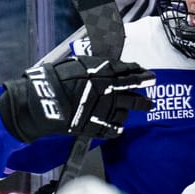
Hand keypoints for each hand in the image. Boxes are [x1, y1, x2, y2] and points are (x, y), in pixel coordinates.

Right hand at [0, 55, 154, 142]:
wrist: (44, 100)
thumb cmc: (57, 77)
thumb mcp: (79, 63)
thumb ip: (98, 66)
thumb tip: (110, 66)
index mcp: (106, 73)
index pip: (131, 72)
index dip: (141, 74)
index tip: (148, 75)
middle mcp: (111, 91)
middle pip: (134, 95)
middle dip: (144, 98)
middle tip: (150, 101)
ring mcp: (105, 110)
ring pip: (125, 113)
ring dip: (128, 112)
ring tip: (130, 114)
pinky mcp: (97, 126)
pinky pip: (113, 129)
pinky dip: (116, 129)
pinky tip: (118, 128)